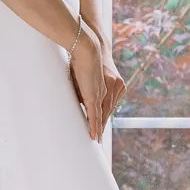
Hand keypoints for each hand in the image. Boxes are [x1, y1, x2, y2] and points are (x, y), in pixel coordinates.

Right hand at [68, 21, 122, 141]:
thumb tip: (80, 100)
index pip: (105, 107)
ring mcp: (103, 94)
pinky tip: (94, 135)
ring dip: (98, 130)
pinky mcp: (95, 96)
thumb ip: (83, 90)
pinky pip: (95, 115)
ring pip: (102, 117)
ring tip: (95, 141)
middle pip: (105, 114)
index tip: (99, 130)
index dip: (102, 119)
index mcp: (109, 87)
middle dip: (101, 128)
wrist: (89, 48)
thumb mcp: (84, 77)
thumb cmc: (83, 59)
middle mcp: (110, 91)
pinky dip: (95, 126)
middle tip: (98, 141)